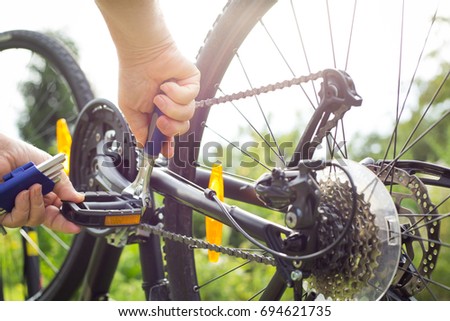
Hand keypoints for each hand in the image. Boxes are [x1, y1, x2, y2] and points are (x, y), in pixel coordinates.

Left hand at [0, 134, 82, 232]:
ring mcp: (16, 208)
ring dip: (32, 205)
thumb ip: (65, 186)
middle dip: (43, 206)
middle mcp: (31, 204)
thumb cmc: (22, 156)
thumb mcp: (51, 169)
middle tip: (40, 189)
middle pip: (43, 219)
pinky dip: (21, 207)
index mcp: (45, 196)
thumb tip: (78, 198)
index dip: (66, 222)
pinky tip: (19, 194)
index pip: (56, 215)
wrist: (3, 151)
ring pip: (30, 221)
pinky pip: (15, 220)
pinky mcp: (3, 211)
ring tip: (28, 189)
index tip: (76, 226)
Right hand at [118, 41, 199, 157]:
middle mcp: (172, 105)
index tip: (166, 152)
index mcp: (158, 112)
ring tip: (159, 97)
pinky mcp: (192, 84)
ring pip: (186, 115)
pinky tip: (167, 84)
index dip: (168, 144)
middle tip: (160, 120)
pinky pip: (189, 98)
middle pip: (181, 128)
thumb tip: (144, 144)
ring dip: (171, 108)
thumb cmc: (133, 76)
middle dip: (170, 128)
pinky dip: (176, 93)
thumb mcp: (130, 108)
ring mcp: (184, 95)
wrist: (141, 53)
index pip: (167, 134)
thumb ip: (138, 128)